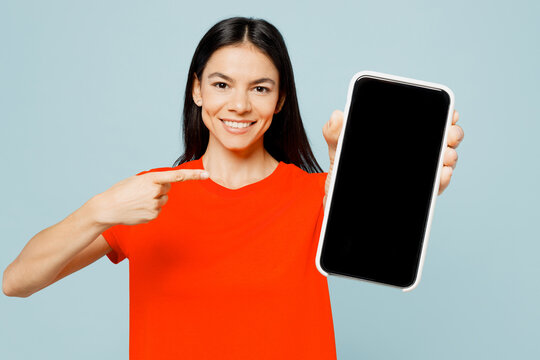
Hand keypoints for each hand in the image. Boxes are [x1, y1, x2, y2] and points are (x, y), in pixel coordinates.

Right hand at [94, 169, 208, 225]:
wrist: (107, 208)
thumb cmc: (121, 191)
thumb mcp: (137, 180)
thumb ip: (154, 181)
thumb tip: (167, 188)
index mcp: (151, 179)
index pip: (177, 176)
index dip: (193, 175)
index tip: (206, 174)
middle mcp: (155, 191)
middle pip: (167, 188)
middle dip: (158, 189)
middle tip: (142, 192)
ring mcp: (154, 204)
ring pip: (163, 200)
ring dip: (154, 199)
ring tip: (138, 201)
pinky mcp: (153, 215)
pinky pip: (158, 210)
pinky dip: (150, 209)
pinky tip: (138, 209)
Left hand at [321, 109, 463, 205]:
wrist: (340, 197)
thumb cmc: (345, 167)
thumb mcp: (339, 147)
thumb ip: (335, 133)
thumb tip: (337, 116)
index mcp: (399, 135)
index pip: (427, 120)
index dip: (442, 113)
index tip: (450, 113)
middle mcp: (414, 151)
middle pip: (443, 139)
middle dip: (452, 134)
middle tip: (449, 134)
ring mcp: (418, 171)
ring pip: (444, 161)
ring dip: (449, 156)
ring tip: (446, 155)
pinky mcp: (416, 193)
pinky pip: (434, 186)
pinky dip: (442, 179)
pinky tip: (442, 173)